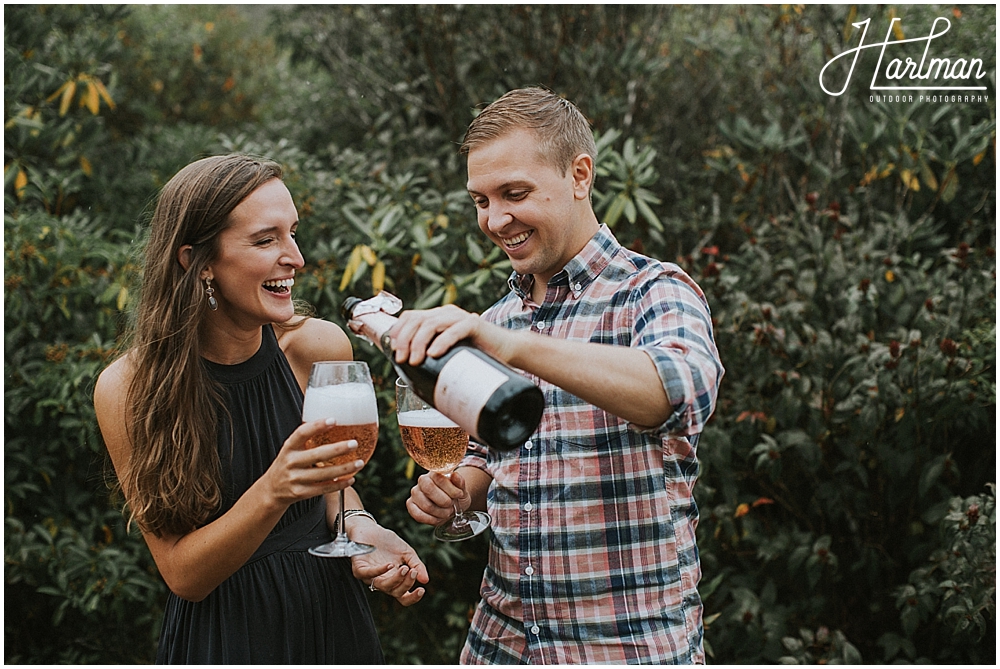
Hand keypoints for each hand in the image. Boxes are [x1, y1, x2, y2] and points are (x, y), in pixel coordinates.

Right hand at [260, 418, 364, 506]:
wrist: (271, 490)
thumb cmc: (288, 464)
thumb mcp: (291, 449)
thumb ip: (307, 439)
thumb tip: (334, 422)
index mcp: (288, 448)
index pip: (301, 434)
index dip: (317, 426)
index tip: (333, 420)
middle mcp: (290, 463)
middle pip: (317, 455)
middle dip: (338, 449)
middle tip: (354, 443)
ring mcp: (295, 479)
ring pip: (323, 474)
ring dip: (344, 469)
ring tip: (359, 462)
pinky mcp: (300, 493)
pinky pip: (323, 489)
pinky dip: (339, 485)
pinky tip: (350, 479)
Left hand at [348, 521, 427, 606]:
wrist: (370, 528)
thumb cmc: (387, 542)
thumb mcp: (407, 552)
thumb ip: (417, 565)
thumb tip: (425, 580)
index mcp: (394, 579)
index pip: (403, 596)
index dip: (412, 597)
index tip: (422, 590)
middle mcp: (382, 581)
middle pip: (395, 592)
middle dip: (406, 584)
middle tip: (413, 571)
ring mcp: (370, 576)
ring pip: (383, 586)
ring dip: (395, 579)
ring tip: (405, 568)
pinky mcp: (359, 568)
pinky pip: (368, 574)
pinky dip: (379, 571)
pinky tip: (390, 565)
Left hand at [389, 305, 513, 366]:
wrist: (508, 352)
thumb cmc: (477, 356)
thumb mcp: (450, 354)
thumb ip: (434, 355)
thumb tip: (410, 373)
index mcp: (439, 317)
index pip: (411, 316)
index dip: (398, 331)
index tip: (393, 351)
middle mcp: (447, 313)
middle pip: (417, 319)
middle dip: (404, 340)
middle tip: (402, 360)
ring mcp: (460, 317)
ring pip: (431, 323)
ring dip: (418, 342)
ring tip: (414, 361)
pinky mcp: (475, 324)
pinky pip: (454, 330)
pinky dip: (442, 342)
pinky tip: (434, 354)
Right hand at [406, 471, 470, 526]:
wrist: (453, 505)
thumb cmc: (456, 495)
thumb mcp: (462, 489)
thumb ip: (459, 482)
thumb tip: (454, 475)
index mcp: (435, 473)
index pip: (439, 478)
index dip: (451, 489)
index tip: (459, 495)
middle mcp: (422, 480)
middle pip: (429, 489)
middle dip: (444, 501)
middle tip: (451, 505)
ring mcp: (415, 493)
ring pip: (426, 505)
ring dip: (440, 512)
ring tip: (447, 512)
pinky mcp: (411, 505)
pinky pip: (418, 515)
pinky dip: (432, 519)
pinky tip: (438, 518)